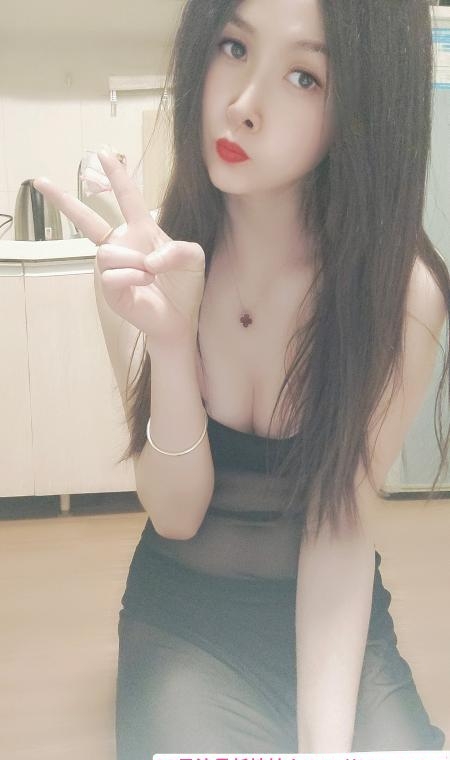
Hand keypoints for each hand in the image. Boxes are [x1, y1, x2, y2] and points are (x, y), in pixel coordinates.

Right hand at [33, 150, 205, 349]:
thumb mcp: (193, 259)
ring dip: (134, 262)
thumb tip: (149, 259)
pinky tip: (145, 283)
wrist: (181, 318)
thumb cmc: (185, 286)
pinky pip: (111, 274)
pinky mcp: (109, 289)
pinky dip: (133, 277)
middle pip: (87, 220)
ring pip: (108, 252)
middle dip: (63, 200)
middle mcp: (122, 245)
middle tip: (39, 180)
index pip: (127, 198)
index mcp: (141, 231)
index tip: (103, 154)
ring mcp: (112, 267)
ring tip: (151, 274)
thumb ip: (179, 249)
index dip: (117, 176)